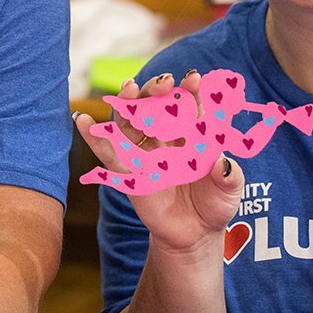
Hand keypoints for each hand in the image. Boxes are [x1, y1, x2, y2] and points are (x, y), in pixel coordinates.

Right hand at [74, 71, 243, 252]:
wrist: (194, 234)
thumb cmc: (214, 205)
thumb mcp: (230, 191)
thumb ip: (229, 176)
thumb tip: (222, 163)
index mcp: (191, 134)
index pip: (189, 106)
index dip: (191, 91)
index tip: (194, 79)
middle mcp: (166, 136)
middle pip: (155, 105)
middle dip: (158, 90)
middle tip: (164, 82)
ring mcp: (144, 151)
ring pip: (130, 121)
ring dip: (127, 102)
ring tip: (128, 88)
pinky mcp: (127, 171)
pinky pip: (107, 151)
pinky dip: (93, 136)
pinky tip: (81, 119)